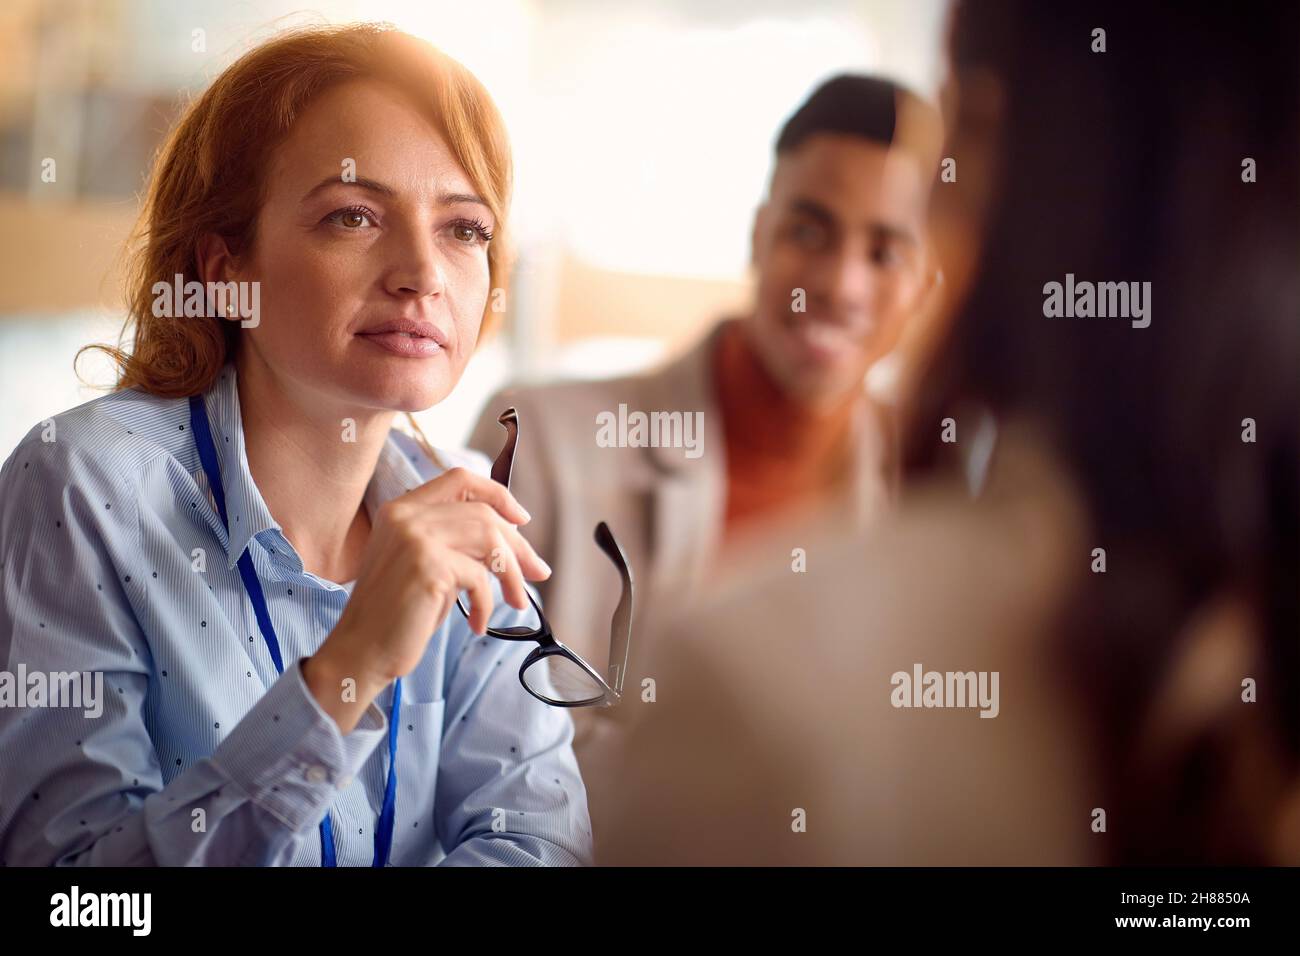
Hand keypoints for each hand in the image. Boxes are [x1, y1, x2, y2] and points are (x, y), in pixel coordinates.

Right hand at [305, 467, 549, 730]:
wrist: (361, 650)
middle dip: (518, 545)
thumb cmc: (398, 614)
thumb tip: (517, 543)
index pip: (460, 479)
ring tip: (517, 601)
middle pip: (483, 512)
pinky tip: (477, 624)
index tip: (522, 519)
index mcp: (401, 508)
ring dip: (512, 574)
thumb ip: (458, 543)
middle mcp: (406, 515)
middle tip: (538, 572)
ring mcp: (415, 537)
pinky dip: (486, 603)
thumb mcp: (427, 565)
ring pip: (488, 539)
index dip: (497, 494)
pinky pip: (479, 577)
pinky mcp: (427, 566)